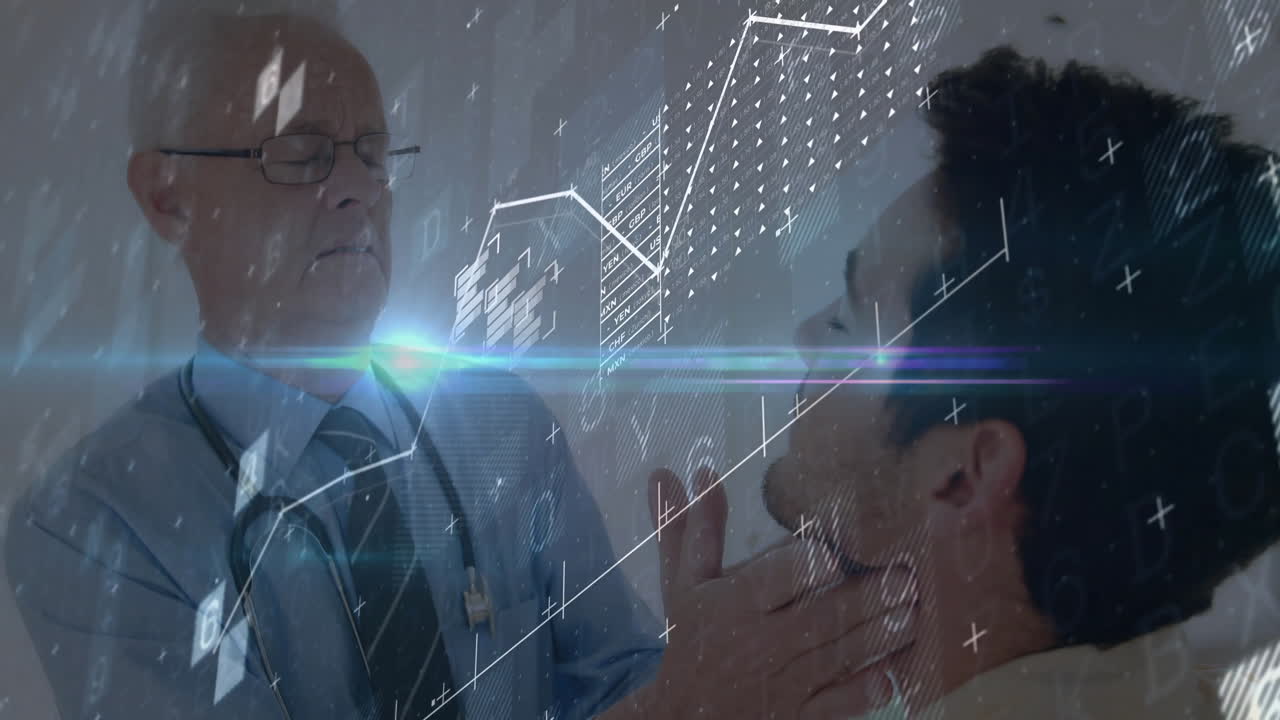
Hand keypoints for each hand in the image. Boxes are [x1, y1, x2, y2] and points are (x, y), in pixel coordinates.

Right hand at [641, 467, 916, 718]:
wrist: (684, 715)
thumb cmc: (691, 637)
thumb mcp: (684, 582)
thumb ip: (694, 528)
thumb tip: (692, 469)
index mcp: (733, 603)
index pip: (770, 581)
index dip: (799, 567)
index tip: (831, 554)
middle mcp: (761, 642)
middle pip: (818, 617)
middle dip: (864, 599)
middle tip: (906, 578)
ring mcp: (784, 682)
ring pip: (837, 657)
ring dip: (878, 638)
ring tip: (914, 614)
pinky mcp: (800, 714)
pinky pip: (837, 704)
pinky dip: (863, 691)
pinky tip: (893, 673)